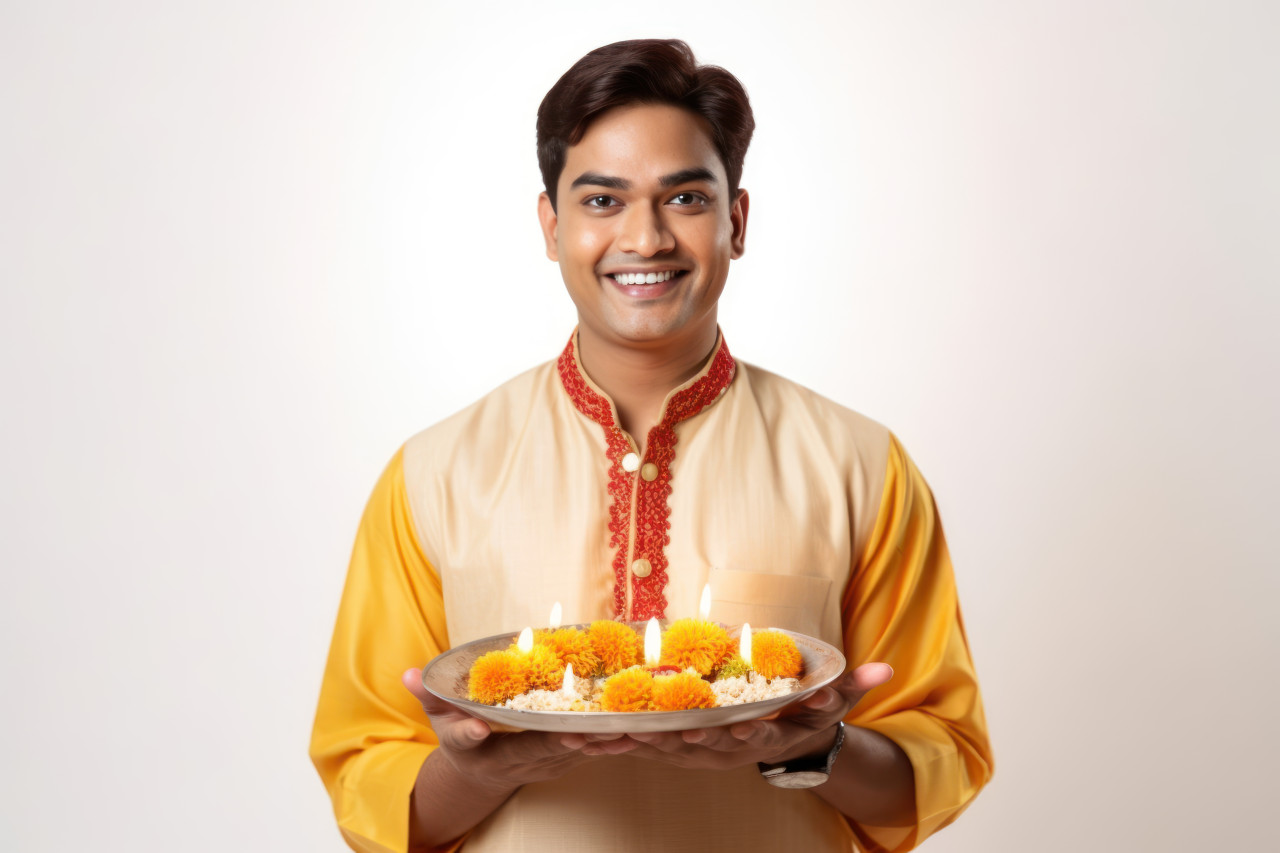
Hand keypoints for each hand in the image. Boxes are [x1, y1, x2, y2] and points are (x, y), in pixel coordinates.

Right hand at [400, 668, 636, 792]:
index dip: (484, 734)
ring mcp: (543, 764)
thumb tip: (408, 673)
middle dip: (563, 742)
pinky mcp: (565, 760)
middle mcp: (516, 761)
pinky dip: (611, 744)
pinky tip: (635, 732)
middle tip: (587, 730)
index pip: (480, 741)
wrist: (482, 772)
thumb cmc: (461, 736)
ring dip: (599, 744)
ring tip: (625, 730)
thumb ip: (428, 695)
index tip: (485, 727)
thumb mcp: (440, 718)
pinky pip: (590, 752)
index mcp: (482, 749)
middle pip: (542, 751)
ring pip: (573, 754)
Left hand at [620, 662, 892, 770]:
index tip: (722, 729)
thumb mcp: (830, 700)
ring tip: (596, 732)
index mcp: (759, 737)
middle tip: (642, 730)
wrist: (784, 743)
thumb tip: (884, 668)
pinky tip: (583, 729)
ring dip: (627, 740)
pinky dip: (615, 735)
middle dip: (667, 740)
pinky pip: (641, 740)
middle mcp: (725, 749)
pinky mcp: (675, 743)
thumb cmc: (803, 714)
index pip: (746, 738)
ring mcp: (697, 750)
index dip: (733, 735)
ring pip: (657, 746)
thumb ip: (854, 685)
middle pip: (691, 747)